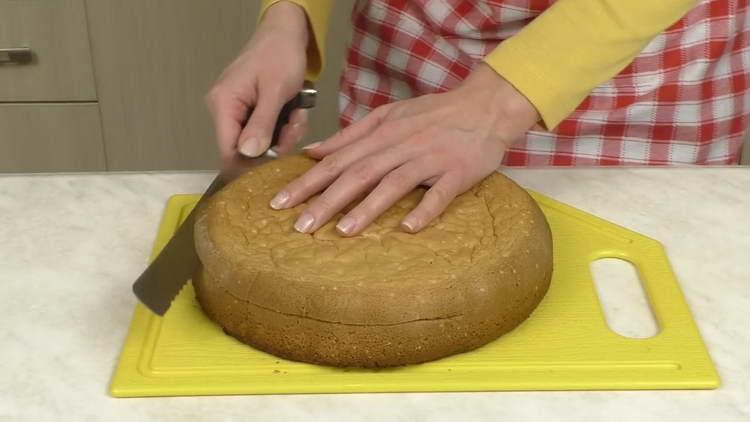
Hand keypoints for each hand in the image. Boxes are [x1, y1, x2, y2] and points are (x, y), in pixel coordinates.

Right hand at [205, 1, 308, 162]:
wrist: (286, 33)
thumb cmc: (280, 56)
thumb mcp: (275, 91)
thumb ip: (262, 123)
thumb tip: (248, 154)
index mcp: (223, 105)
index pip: (228, 151)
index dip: (250, 165)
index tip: (277, 164)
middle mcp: (225, 111)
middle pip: (247, 149)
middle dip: (277, 143)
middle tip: (295, 125)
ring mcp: (238, 111)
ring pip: (261, 142)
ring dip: (285, 133)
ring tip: (297, 113)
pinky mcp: (251, 111)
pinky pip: (267, 130)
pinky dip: (285, 125)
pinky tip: (295, 111)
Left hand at [270, 63, 539, 235]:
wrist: (486, 105)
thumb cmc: (433, 113)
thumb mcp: (388, 116)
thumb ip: (351, 134)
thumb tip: (314, 151)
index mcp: (381, 134)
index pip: (336, 161)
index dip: (307, 182)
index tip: (279, 202)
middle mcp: (400, 146)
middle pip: (357, 174)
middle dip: (326, 200)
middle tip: (300, 226)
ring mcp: (429, 160)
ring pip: (392, 184)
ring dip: (367, 207)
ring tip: (342, 231)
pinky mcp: (457, 173)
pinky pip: (439, 194)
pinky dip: (424, 210)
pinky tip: (408, 229)